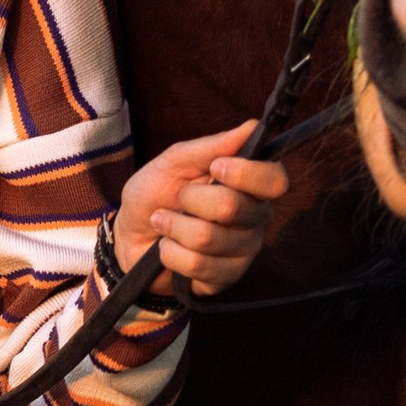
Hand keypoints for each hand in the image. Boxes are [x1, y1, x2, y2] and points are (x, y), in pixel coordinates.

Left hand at [113, 119, 287, 300]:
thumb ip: (211, 146)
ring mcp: (243, 251)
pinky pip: (198, 265)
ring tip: (165, 224)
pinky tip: (167, 249)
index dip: (246, 174)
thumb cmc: (156, 195)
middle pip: (233, 207)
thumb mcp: (175, 162)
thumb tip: (251, 126)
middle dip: (191, 200)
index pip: (275, 180)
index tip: (216, 168)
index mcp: (251, 186)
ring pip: (208, 238)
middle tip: (178, 199)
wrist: (130, 238)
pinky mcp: (225, 278)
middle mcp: (256, 218)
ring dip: (174, 227)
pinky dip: (171, 253)